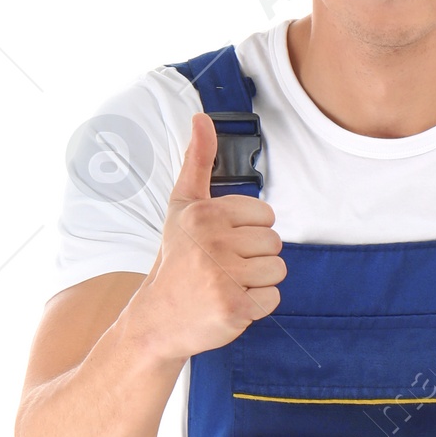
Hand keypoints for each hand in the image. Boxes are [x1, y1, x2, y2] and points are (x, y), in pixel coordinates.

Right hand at [128, 113, 284, 364]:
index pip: (265, 215)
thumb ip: (198, 161)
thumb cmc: (176, 260)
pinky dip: (257, 306)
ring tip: (227, 284)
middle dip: (254, 258)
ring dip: (258, 282)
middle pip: (274, 243)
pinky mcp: (234, 307)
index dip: (249, 232)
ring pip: (277, 270)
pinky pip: (273, 299)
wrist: (158, 318)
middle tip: (222, 268)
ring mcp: (223, 276)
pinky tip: (231, 303)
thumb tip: (202, 118)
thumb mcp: (182, 206)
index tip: (221, 244)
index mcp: (205, 214)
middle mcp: (213, 242)